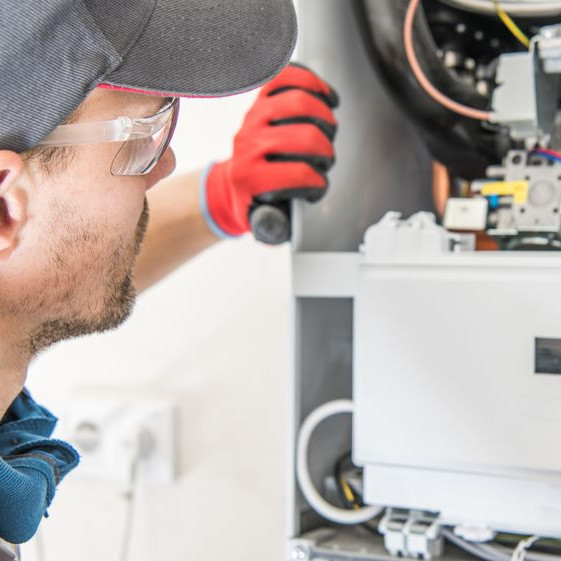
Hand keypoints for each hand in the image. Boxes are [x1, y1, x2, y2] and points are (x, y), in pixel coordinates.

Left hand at [201, 63, 338, 238]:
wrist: (231, 183)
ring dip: (325, 119)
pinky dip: (311, 82)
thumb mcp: (261, 223)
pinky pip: (287, 76)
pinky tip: (325, 97)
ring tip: (328, 132)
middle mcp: (248, 144)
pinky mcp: (259, 100)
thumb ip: (274, 226)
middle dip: (325, 152)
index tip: (317, 187)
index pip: (298, 174)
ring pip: (300, 103)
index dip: (317, 183)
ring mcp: (253, 118)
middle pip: (305, 137)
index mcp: (249, 177)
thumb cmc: (253, 201)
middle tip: (325, 161)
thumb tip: (282, 221)